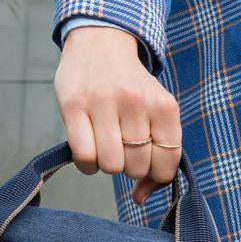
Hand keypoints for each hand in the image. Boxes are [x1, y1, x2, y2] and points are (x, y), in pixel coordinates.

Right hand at [54, 25, 181, 206]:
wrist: (101, 42)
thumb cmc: (132, 89)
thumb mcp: (156, 112)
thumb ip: (158, 155)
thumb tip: (141, 199)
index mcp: (164, 105)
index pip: (167, 163)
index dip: (156, 174)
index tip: (147, 163)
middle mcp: (136, 101)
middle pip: (137, 167)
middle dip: (130, 166)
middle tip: (124, 146)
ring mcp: (103, 101)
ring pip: (111, 166)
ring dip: (108, 164)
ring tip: (106, 145)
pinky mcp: (74, 105)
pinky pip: (85, 158)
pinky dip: (87, 164)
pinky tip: (89, 149)